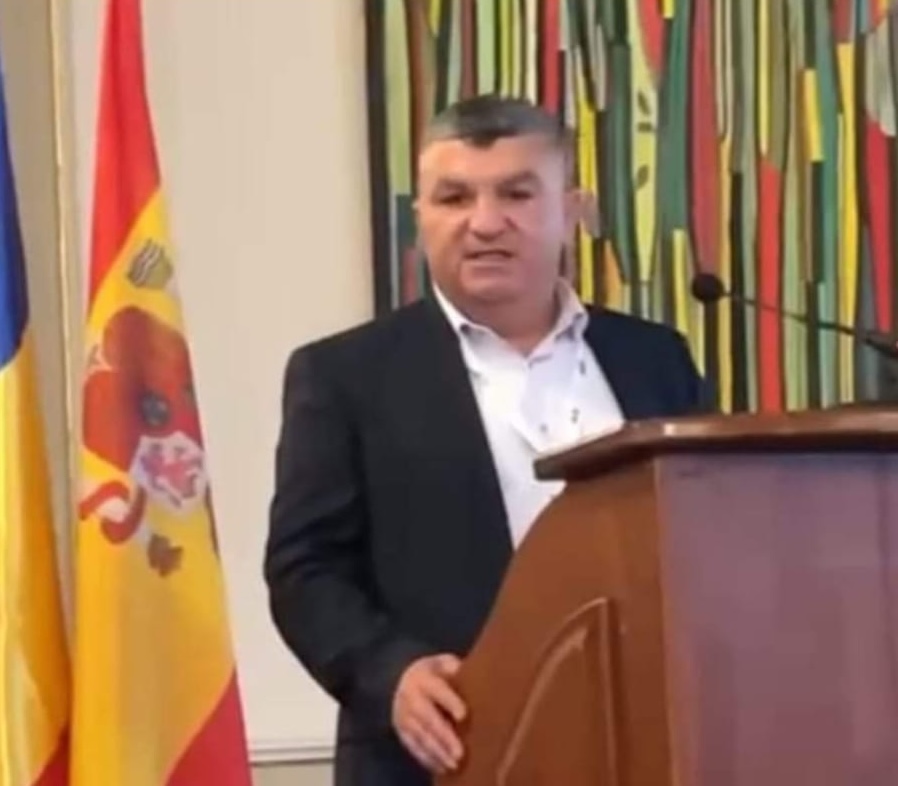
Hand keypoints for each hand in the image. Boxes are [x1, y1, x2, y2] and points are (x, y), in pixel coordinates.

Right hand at [392, 654, 465, 773]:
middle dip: (444, 736)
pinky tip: (442, 767)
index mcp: (423, 676)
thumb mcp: (445, 664)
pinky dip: (427, 759)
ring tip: (454, 764)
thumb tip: (481, 683)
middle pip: (427, 717)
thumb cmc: (436, 673)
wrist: (404, 679)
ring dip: (437, 752)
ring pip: (420, 736)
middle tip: (460, 752)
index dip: (450, 701)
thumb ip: (458, 672)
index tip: (464, 715)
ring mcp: (403, 714)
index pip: (437, 689)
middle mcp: (409, 695)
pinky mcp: (401, 731)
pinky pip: (413, 747)